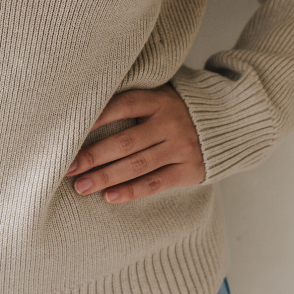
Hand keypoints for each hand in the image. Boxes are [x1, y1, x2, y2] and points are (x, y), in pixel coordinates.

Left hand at [66, 85, 205, 202]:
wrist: (226, 124)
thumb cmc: (176, 110)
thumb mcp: (160, 96)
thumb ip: (132, 102)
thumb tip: (87, 109)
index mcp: (158, 100)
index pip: (123, 105)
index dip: (98, 117)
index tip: (71, 131)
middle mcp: (169, 123)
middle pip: (125, 141)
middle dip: (93, 156)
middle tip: (68, 168)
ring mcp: (180, 148)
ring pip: (136, 165)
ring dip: (106, 177)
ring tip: (81, 187)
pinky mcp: (187, 170)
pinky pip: (155, 183)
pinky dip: (131, 191)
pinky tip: (109, 197)